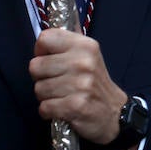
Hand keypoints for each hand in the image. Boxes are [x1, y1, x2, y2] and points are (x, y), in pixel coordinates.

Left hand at [29, 28, 125, 145]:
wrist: (114, 111)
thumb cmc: (93, 83)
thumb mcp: (86, 56)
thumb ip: (65, 46)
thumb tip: (41, 39)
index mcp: (86, 46)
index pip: (45, 38)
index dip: (42, 52)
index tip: (51, 61)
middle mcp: (84, 62)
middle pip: (36, 66)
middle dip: (41, 78)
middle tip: (59, 82)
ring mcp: (81, 84)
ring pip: (38, 88)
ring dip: (46, 96)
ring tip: (63, 96)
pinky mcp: (76, 106)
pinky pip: (44, 107)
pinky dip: (49, 111)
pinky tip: (63, 108)